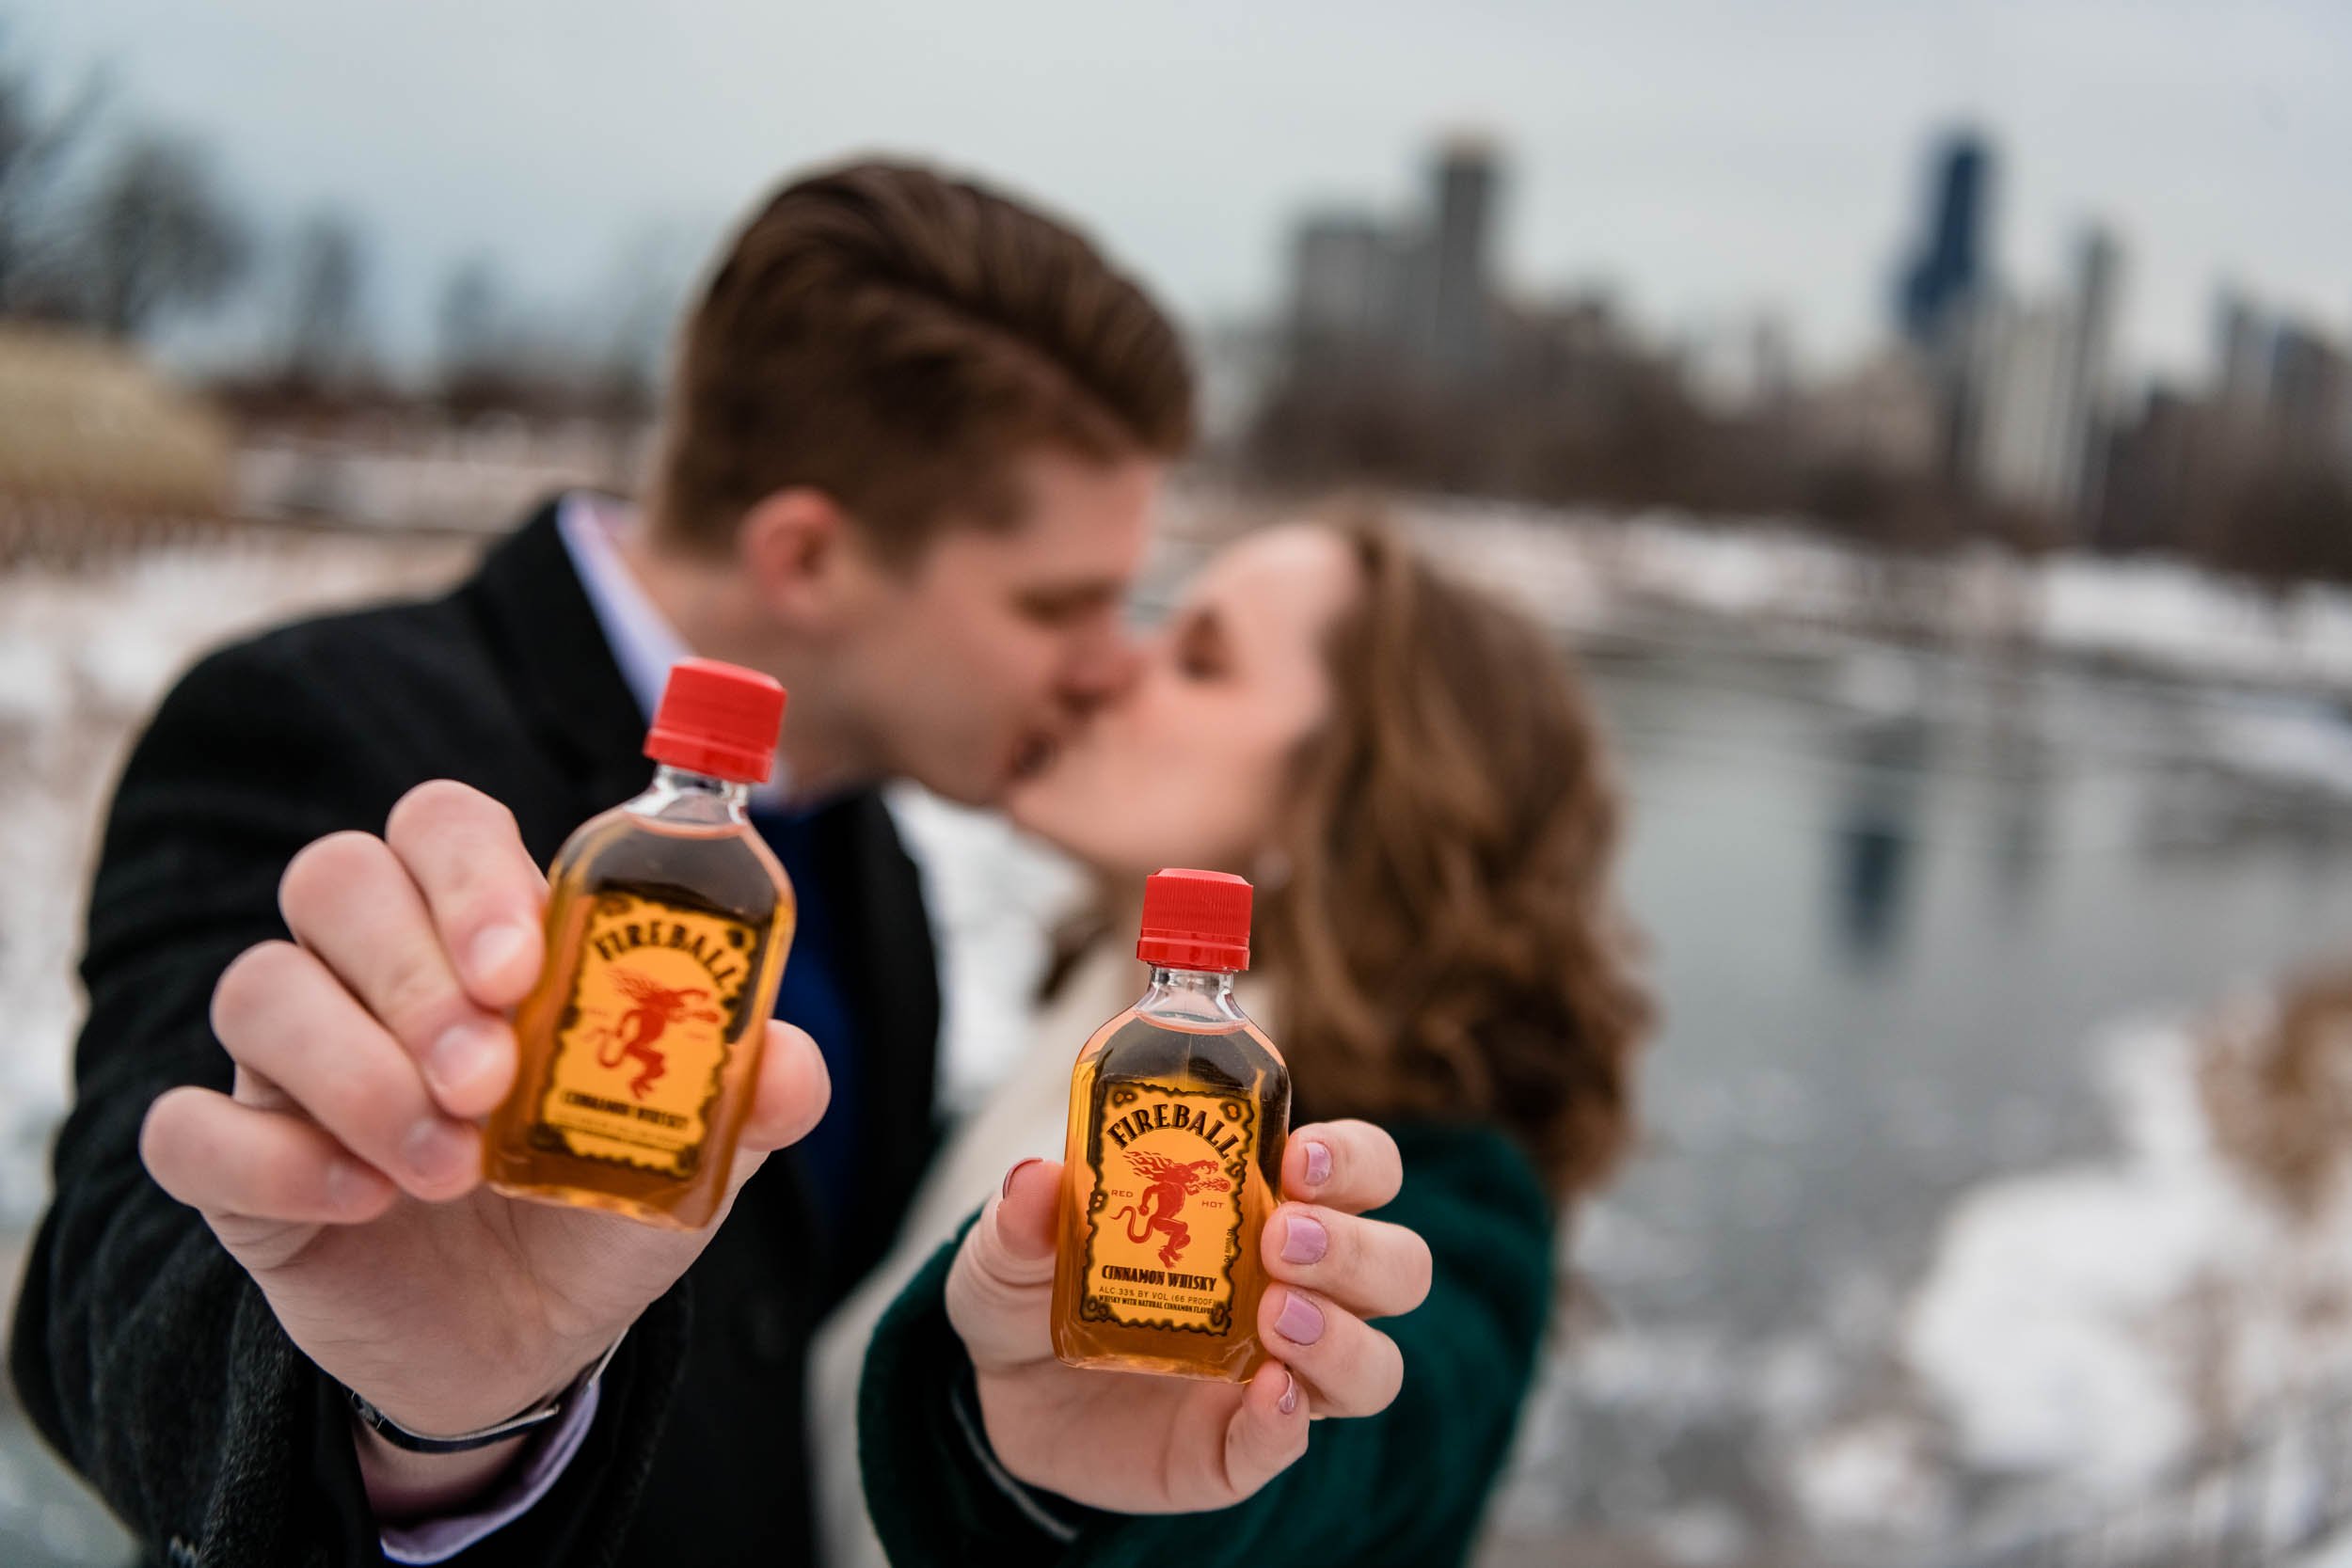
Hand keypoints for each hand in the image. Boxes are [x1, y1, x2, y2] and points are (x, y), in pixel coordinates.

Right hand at [138, 781, 828, 1507]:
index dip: (469, 873)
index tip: (518, 967)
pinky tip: (357, 1202)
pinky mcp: (237, 1163)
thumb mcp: (691, 1154)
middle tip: (488, 1079)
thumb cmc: (597, 1205)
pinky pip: (185, 1123)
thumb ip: (746, 1095)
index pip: (443, 825)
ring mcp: (294, 1063)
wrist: (525, 1344)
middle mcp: (374, 973)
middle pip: (336, 879)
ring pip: (258, 988)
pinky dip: (264, 1158)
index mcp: (485, 934)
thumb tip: (794, 1065)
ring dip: (355, 1074)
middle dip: (412, 975)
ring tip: (449, 1168)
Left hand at [946, 1119, 1431, 1513]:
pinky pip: (1293, 1443)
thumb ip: (1021, 1216)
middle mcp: (1295, 1289)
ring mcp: (1278, 1373)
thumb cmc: (1035, 1288)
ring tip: (1273, 1316)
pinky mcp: (1240, 1448)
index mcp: (1266, 1208)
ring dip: (1342, 1335)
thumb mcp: (1012, 1242)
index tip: (1300, 1157)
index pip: (1361, 1172)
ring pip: (1376, 1365)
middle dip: (1356, 1249)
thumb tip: (1035, 1182)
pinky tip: (1263, 1394)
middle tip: (1280, 1238)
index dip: (1354, 1161)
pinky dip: (1287, 1421)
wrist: (1001, 1393)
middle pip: (1397, 1267)